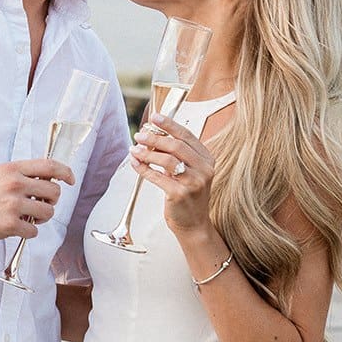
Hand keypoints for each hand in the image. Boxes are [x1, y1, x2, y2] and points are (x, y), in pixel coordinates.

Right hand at [0, 158, 74, 242]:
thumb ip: (19, 174)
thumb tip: (43, 180)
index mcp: (12, 170)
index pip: (50, 166)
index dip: (65, 172)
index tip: (69, 180)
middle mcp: (15, 185)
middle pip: (54, 192)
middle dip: (51, 201)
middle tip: (40, 205)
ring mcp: (13, 205)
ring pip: (47, 213)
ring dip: (41, 218)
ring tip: (27, 218)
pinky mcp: (9, 225)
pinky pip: (34, 230)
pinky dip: (28, 232)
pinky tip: (16, 228)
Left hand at [128, 113, 215, 235]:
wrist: (194, 224)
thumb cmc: (188, 194)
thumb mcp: (189, 171)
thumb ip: (176, 154)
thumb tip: (151, 134)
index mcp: (207, 159)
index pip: (187, 136)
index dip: (169, 124)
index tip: (154, 117)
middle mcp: (204, 169)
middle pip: (176, 146)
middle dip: (155, 138)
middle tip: (139, 135)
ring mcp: (194, 183)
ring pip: (167, 160)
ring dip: (147, 153)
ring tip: (134, 150)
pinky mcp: (180, 194)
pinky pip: (157, 176)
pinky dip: (143, 168)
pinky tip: (135, 163)